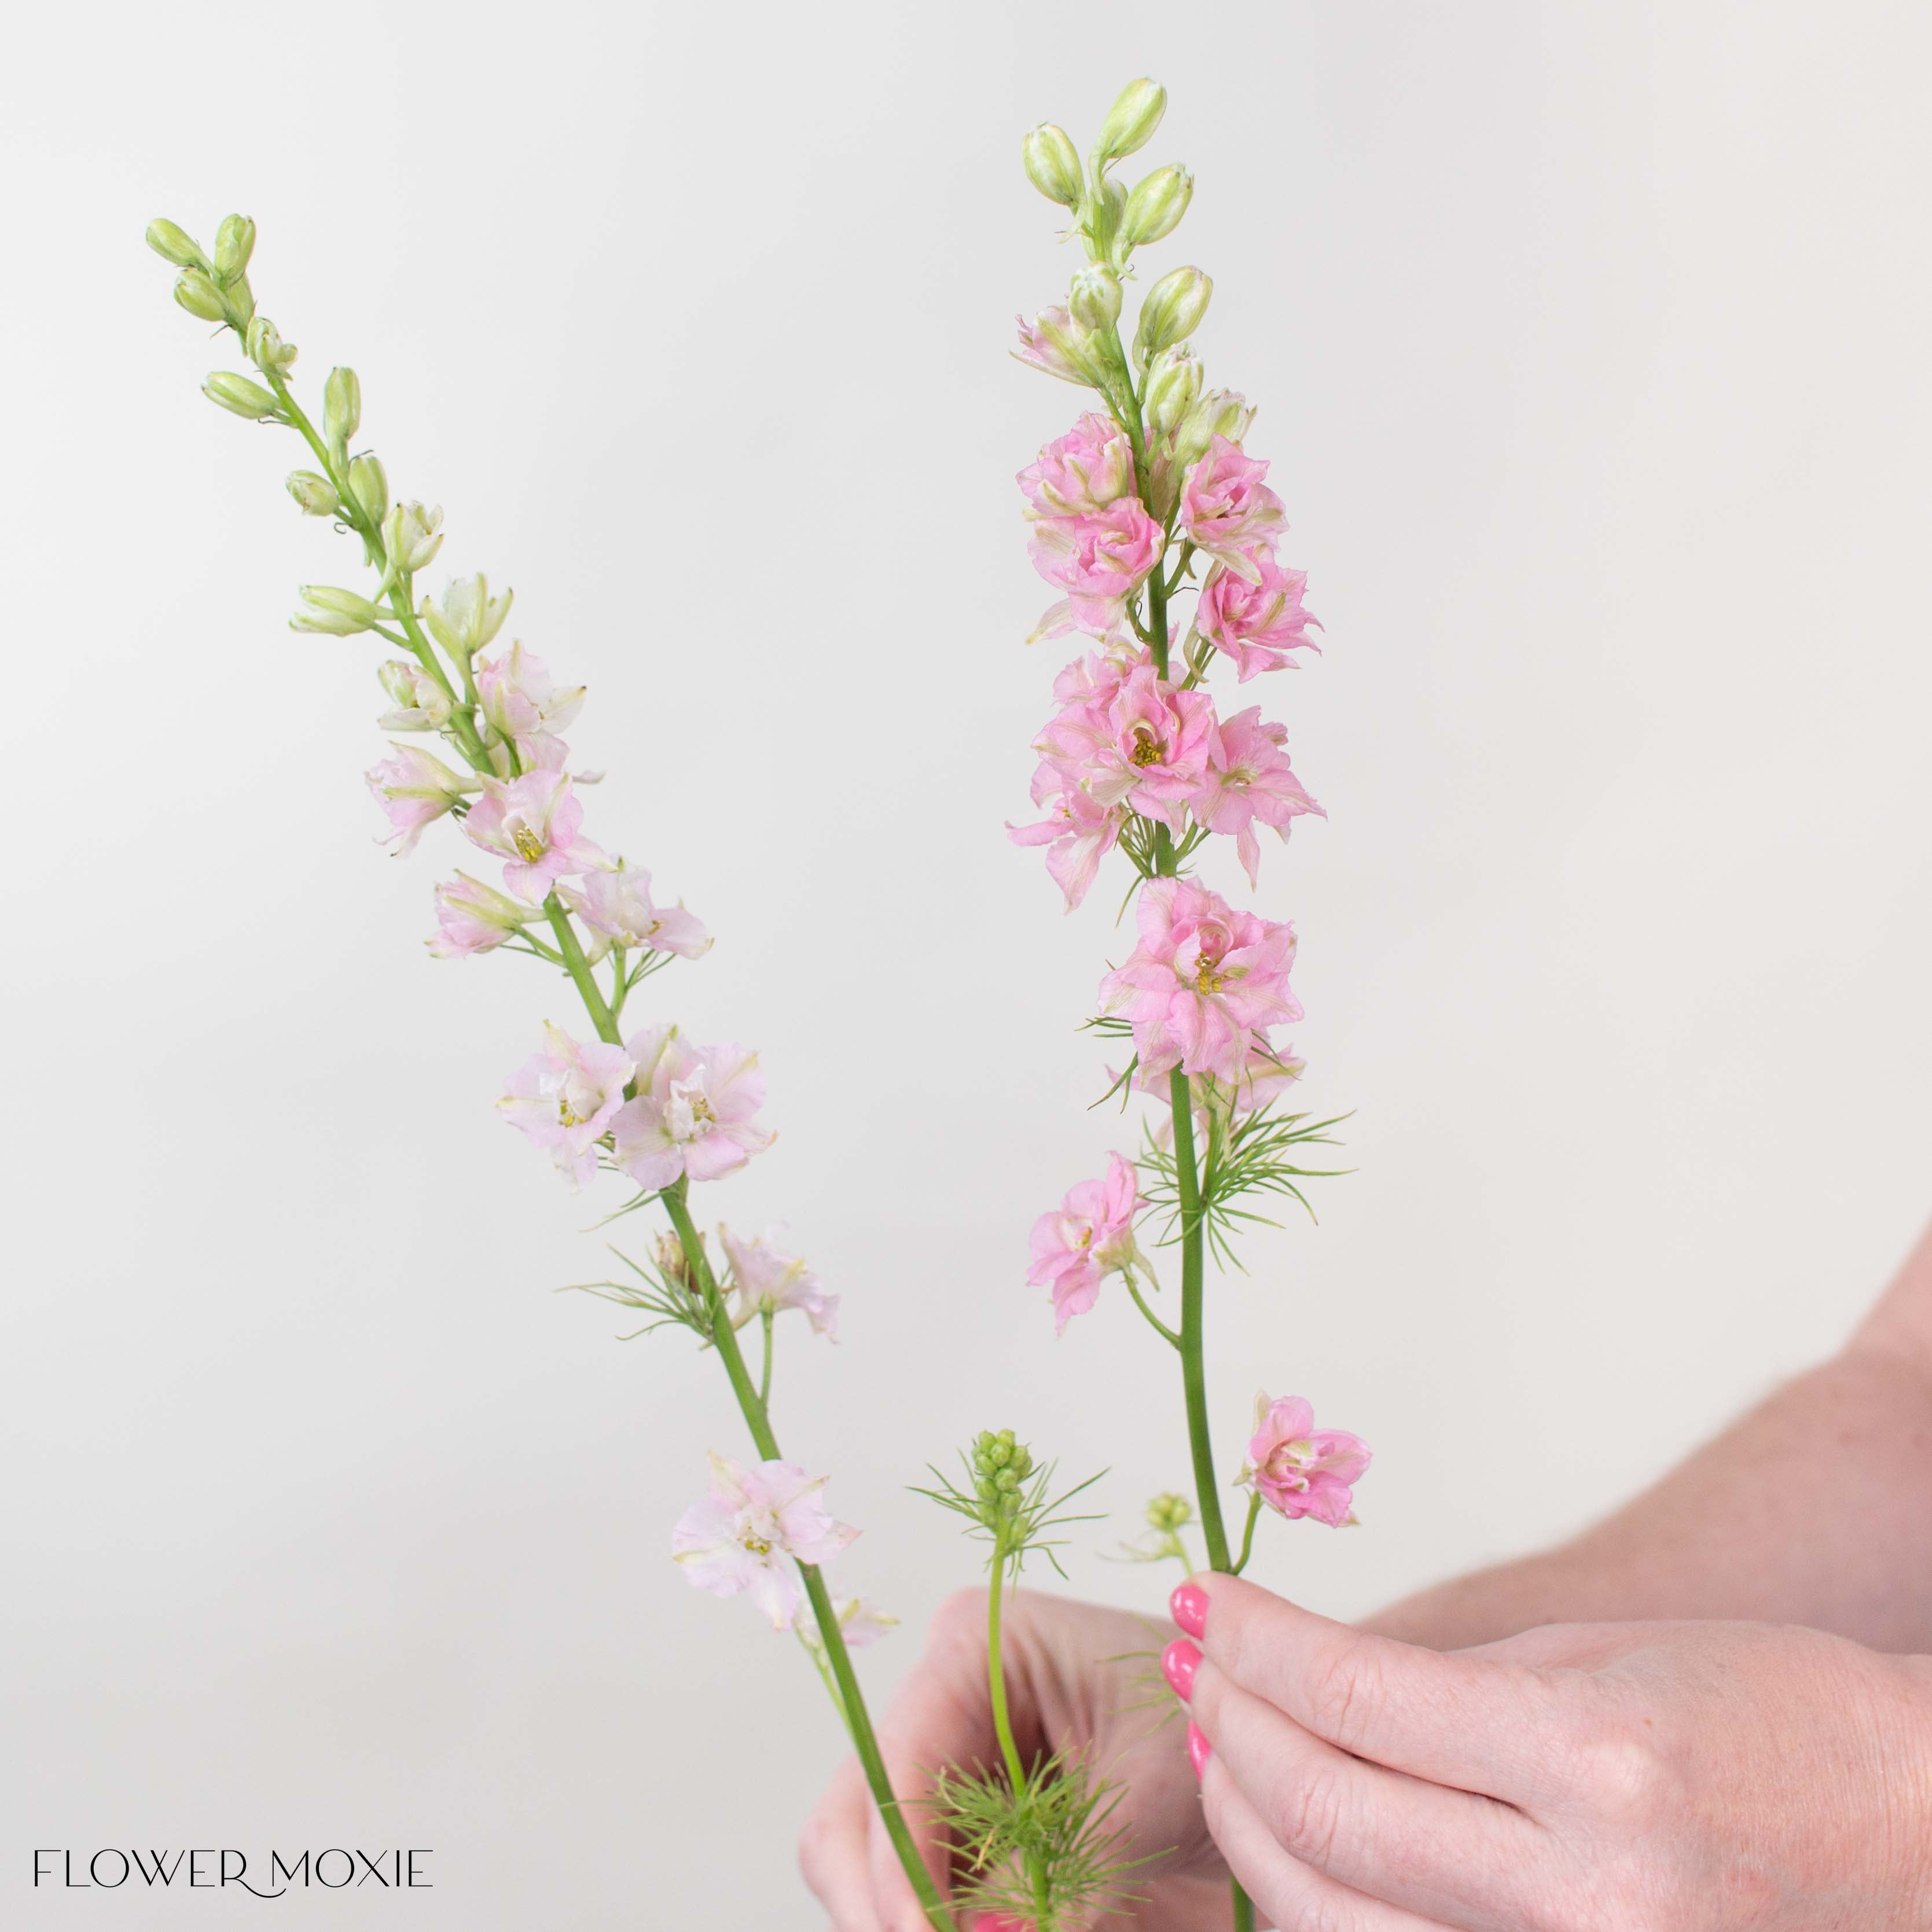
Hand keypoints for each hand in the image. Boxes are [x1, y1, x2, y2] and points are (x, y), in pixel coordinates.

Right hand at [799, 1587, 1235, 1930]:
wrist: (1271, 1763)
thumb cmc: (1221, 1731)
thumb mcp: (1150, 1796)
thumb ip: (1063, 1877)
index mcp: (975, 1651)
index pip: (897, 1766)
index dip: (898, 1866)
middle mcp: (938, 1707)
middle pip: (850, 1823)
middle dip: (880, 1905)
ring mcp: (942, 1778)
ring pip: (863, 1872)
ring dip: (905, 1921)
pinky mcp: (962, 1843)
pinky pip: (920, 1904)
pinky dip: (938, 1928)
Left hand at [1168, 1574, 1931, 1929]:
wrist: (1920, 1835)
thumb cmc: (1774, 1715)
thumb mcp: (1604, 1658)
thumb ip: (1447, 1686)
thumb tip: (1305, 1683)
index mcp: (1597, 1762)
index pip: (1357, 1697)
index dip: (1257, 1640)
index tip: (1206, 1597)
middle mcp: (1587, 1897)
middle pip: (1326, 1815)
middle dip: (1230, 1725)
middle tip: (1193, 1664)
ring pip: (1337, 1921)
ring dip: (1249, 1819)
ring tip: (1218, 1742)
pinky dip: (1323, 1904)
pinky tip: (1292, 1836)